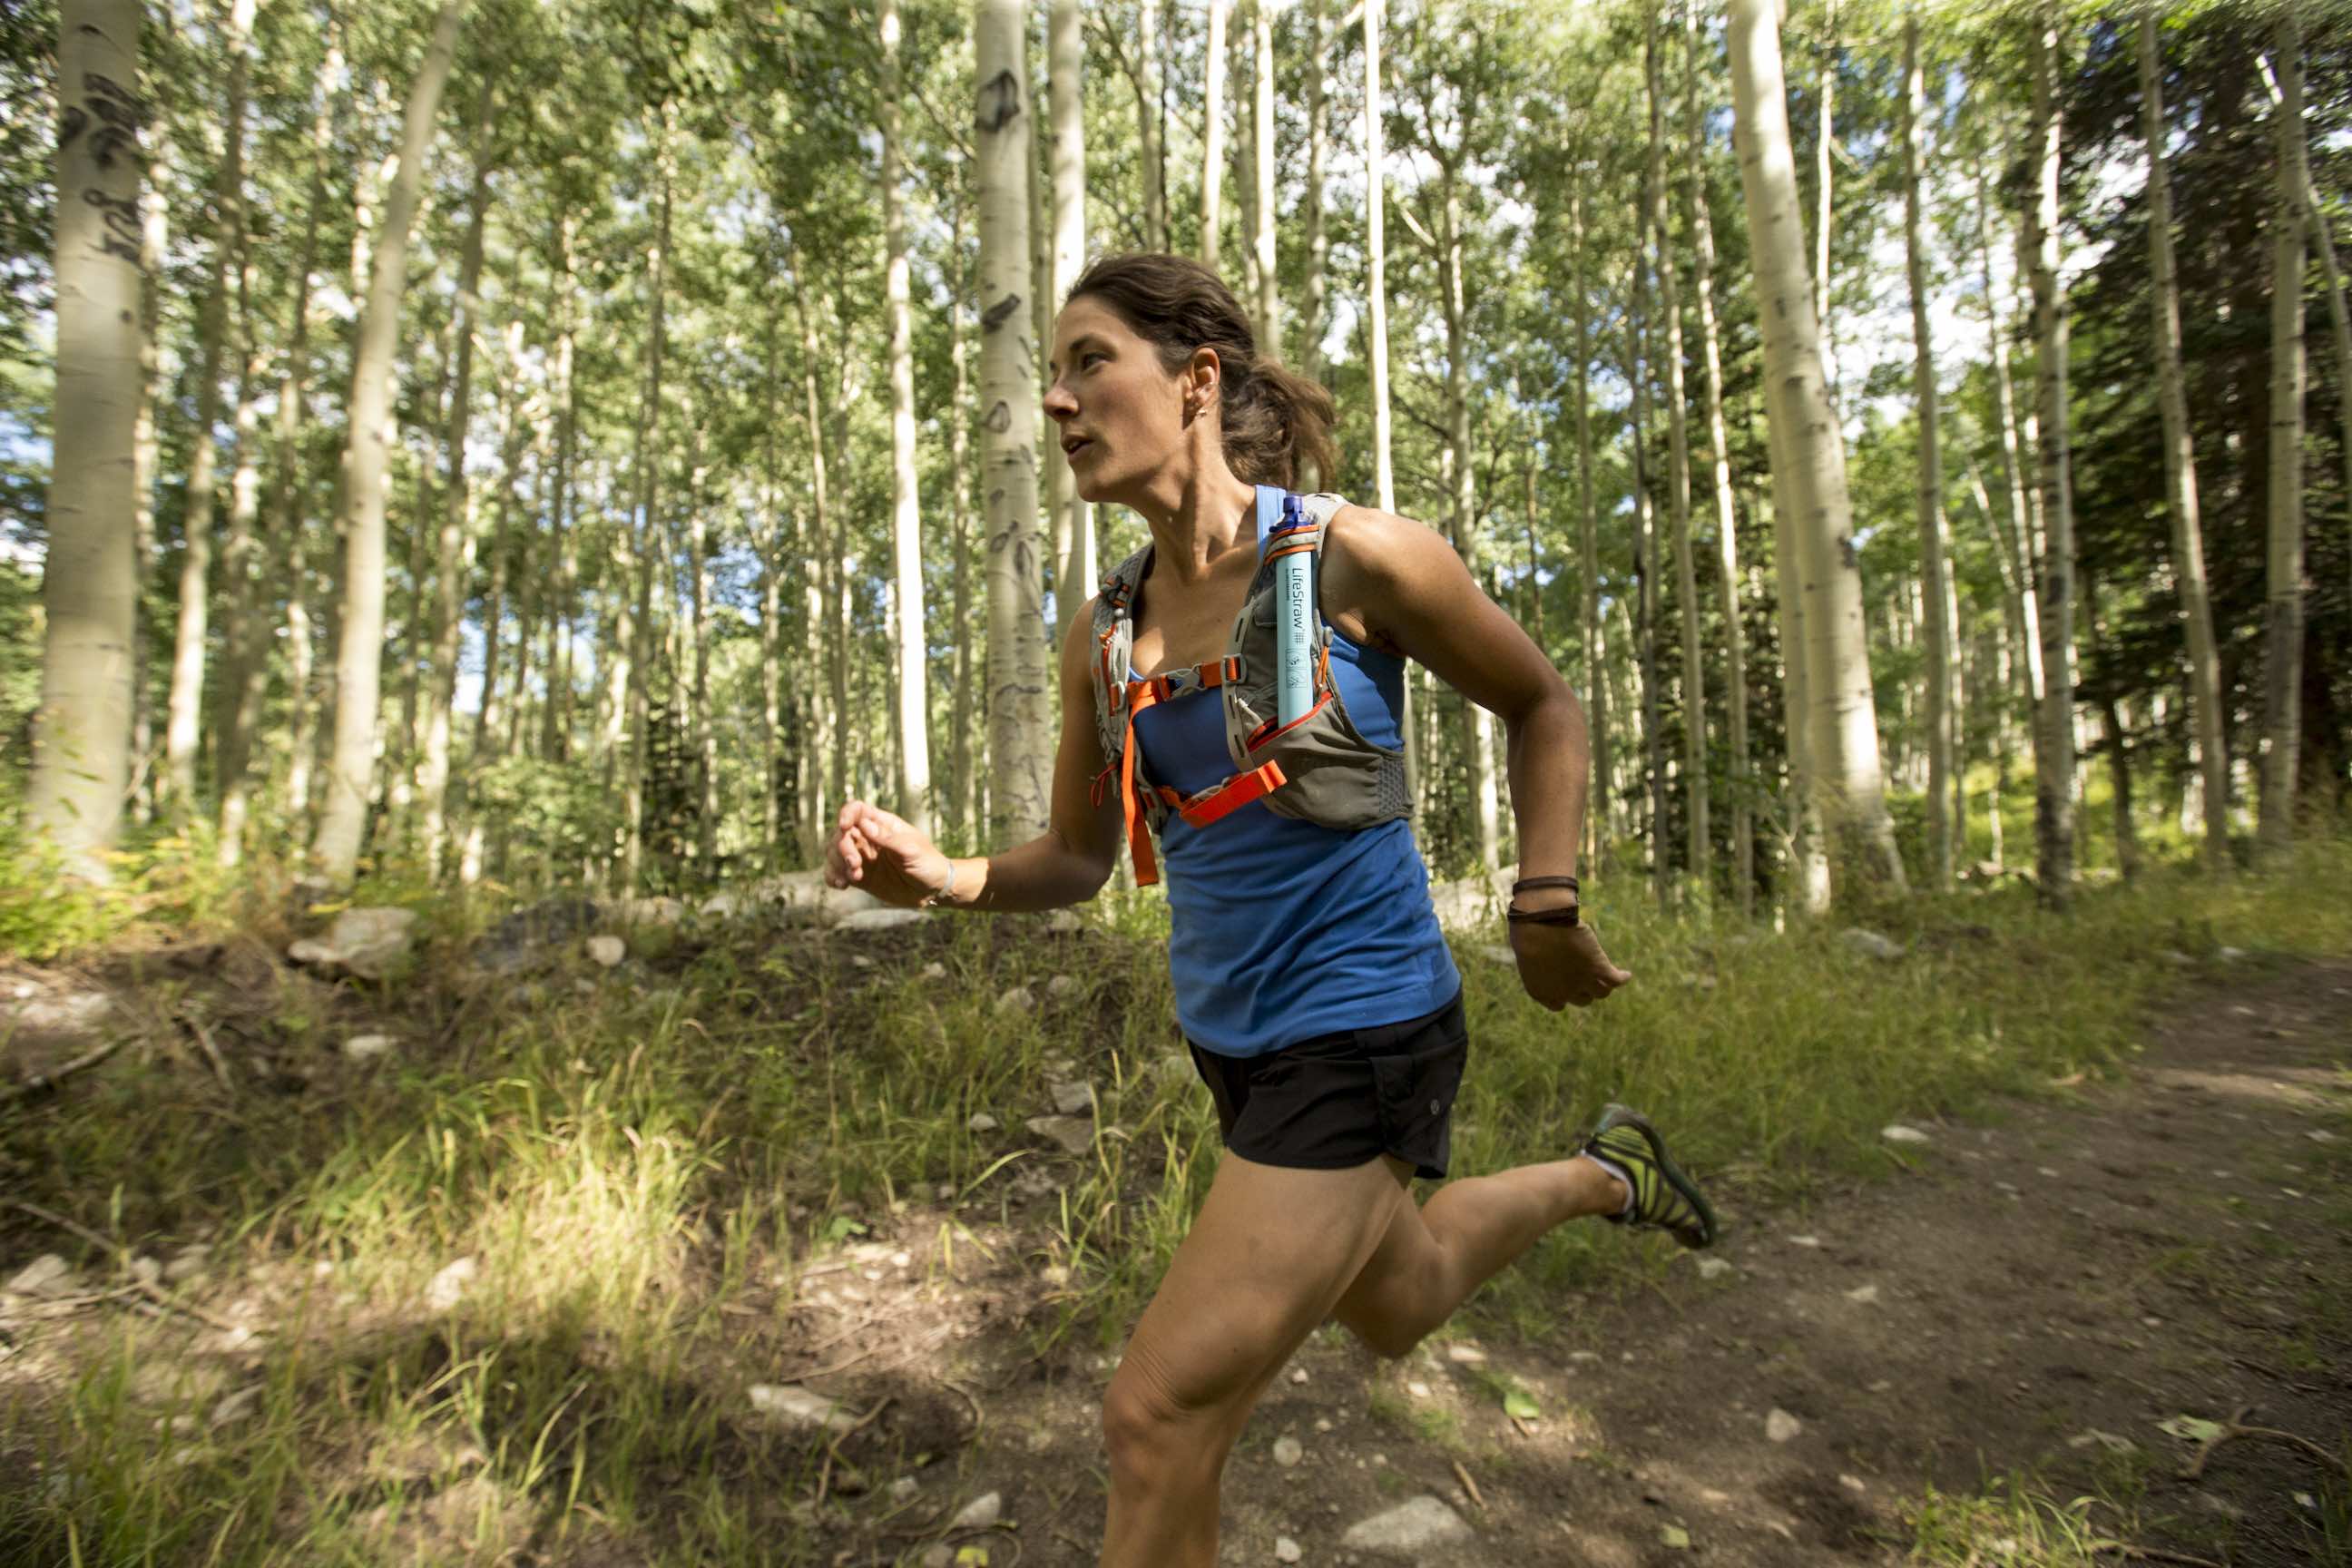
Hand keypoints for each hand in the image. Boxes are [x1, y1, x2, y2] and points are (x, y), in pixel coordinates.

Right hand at [823, 800, 952, 908]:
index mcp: (883, 824)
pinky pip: (837, 872)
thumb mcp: (911, 849)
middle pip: (842, 834)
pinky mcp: (860, 876)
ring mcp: (863, 857)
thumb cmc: (928, 863)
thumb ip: (888, 838)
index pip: (857, 810)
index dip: (847, 815)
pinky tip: (841, 885)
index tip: (845, 827)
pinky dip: (833, 876)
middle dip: (843, 848)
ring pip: (835, 853)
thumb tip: (865, 825)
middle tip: (855, 865)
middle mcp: (869, 838)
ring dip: (837, 864)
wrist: (933, 890)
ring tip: (852, 879)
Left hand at [1509, 917, 1631, 1010]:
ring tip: (1609, 978)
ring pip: (1601, 992)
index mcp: (1542, 993)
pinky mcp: (1598, 969)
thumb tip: (1548, 955)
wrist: (1539, 927)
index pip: (1559, 1004)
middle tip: (1588, 976)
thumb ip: (1540, 961)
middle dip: (1585, 989)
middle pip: (1583, 999)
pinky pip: (1615, 980)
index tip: (1569, 986)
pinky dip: (1622, 978)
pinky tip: (1626, 974)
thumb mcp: (1529, 952)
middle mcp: (1563, 993)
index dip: (1566, 995)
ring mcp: (1582, 982)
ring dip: (1604, 986)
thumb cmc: (1528, 932)